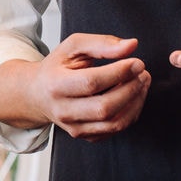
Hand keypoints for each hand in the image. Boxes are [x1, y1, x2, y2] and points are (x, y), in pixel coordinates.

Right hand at [0, 34, 151, 137]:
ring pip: (114, 123)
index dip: (119, 72)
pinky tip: (132, 96)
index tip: (137, 62)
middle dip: (131, 89)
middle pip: (104, 107)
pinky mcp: (85, 136)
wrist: (38, 94)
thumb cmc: (57, 68)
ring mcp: (74, 128)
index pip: (92, 82)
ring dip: (135, 102)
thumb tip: (131, 45)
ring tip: (141, 83)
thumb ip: (102, 43)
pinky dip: (131, 113)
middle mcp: (63, 111)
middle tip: (142, 73)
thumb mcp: (73, 47)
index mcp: (56, 85)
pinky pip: (115, 130)